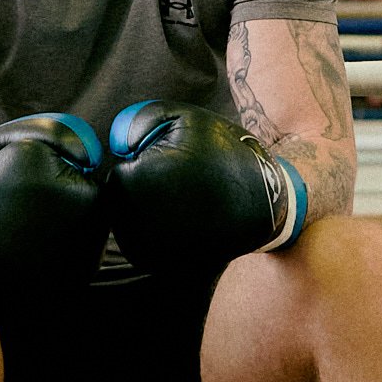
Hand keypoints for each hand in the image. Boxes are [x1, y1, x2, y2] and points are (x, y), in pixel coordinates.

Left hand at [106, 101, 306, 271]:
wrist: (264, 203)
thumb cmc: (224, 154)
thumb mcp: (184, 117)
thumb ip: (140, 119)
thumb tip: (117, 144)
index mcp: (136, 181)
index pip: (120, 171)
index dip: (147, 163)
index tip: (178, 165)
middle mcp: (134, 220)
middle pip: (119, 200)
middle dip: (142, 188)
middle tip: (183, 184)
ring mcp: (145, 247)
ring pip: (127, 222)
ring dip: (145, 210)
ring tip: (186, 201)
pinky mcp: (156, 264)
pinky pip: (141, 242)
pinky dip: (155, 231)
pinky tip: (186, 222)